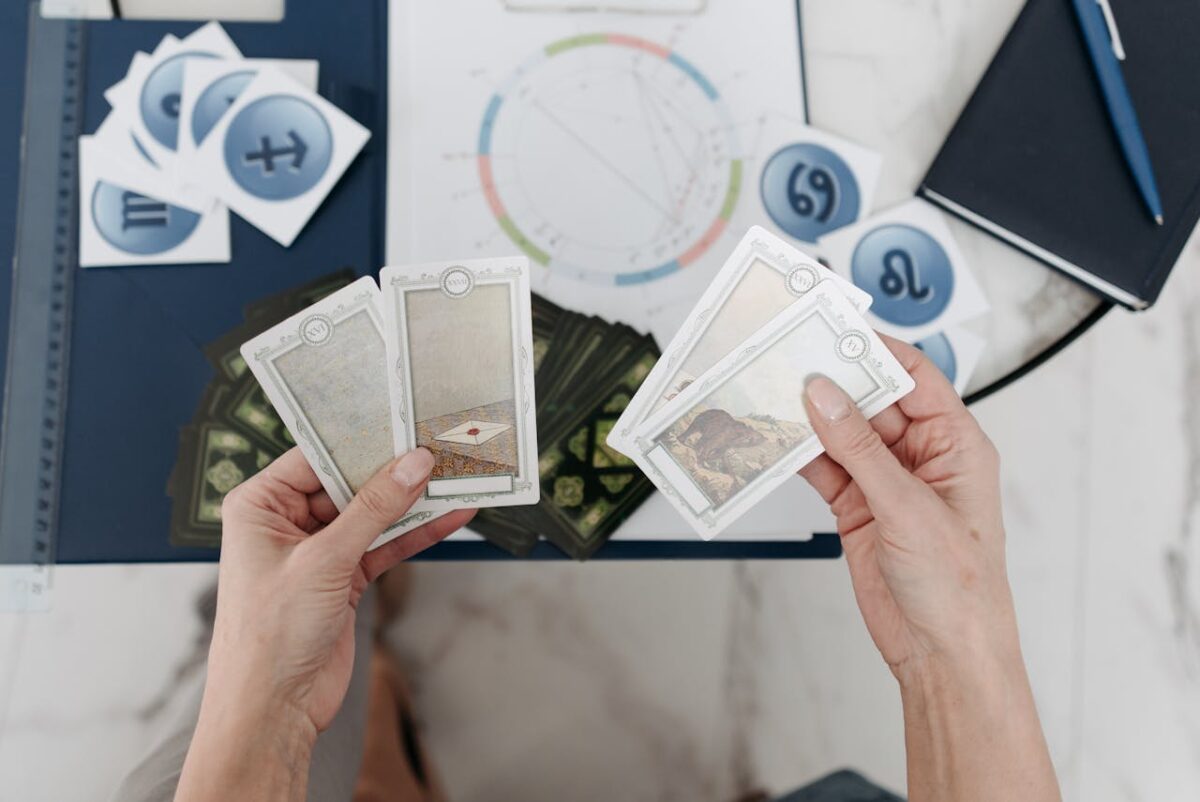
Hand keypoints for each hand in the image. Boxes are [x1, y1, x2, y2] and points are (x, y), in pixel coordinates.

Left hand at [177, 448, 473, 801]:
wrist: (272, 709)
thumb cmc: (269, 635)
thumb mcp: (325, 560)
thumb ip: (373, 509)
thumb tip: (412, 465)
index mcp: (260, 506)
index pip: (315, 456)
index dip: (359, 440)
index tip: (402, 422)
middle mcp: (286, 522)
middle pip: (349, 482)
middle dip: (394, 470)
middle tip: (438, 446)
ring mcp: (318, 551)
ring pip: (373, 514)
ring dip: (413, 502)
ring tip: (457, 476)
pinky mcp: (343, 577)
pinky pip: (384, 545)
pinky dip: (416, 534)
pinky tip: (451, 517)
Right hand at [800, 338, 1059, 800]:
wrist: (942, 652)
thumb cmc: (960, 587)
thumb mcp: (909, 508)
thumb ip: (859, 450)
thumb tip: (824, 396)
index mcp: (955, 443)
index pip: (913, 377)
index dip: (874, 350)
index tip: (833, 330)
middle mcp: (920, 456)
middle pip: (870, 400)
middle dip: (831, 382)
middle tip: (789, 360)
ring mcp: (886, 481)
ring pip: (841, 433)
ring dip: (809, 419)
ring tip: (770, 395)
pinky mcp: (857, 507)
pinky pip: (824, 468)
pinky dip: (798, 456)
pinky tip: (774, 442)